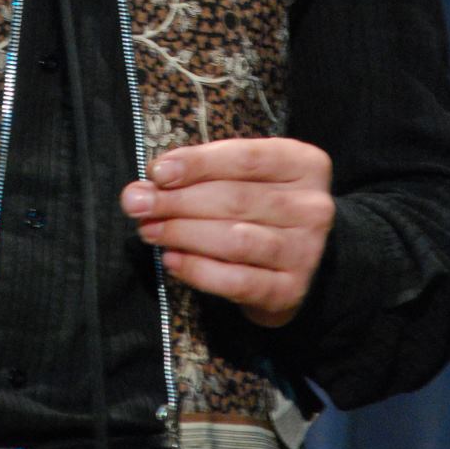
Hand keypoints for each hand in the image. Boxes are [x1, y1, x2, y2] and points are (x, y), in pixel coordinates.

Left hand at [120, 137, 334, 326]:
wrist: (298, 260)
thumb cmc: (260, 206)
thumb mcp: (241, 177)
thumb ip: (202, 173)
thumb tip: (150, 180)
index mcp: (304, 165)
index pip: (246, 158)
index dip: (198, 163)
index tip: (157, 172)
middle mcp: (312, 207)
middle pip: (236, 199)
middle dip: (178, 201)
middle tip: (137, 204)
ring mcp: (306, 251)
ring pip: (235, 240)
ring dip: (183, 235)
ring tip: (149, 231)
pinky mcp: (291, 290)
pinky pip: (238, 281)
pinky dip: (199, 270)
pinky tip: (172, 261)